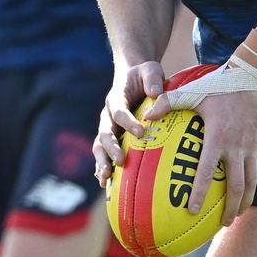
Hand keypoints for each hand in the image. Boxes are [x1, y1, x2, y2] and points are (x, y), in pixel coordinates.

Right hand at [92, 60, 164, 186]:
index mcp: (116, 99)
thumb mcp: (150, 70)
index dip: (128, 122)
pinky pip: (104, 155)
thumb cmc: (145, 75)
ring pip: (99, 147)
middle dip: (110, 148)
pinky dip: (104, 169)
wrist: (133, 79)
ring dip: (101, 162)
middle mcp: (108, 116)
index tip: (141, 132)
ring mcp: (108, 129)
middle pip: (104, 133)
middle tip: (120, 160)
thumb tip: (156, 93)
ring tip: (106, 178)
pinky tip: (107, 186)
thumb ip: (153, 79)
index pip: (119, 112)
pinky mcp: (112, 139)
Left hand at [145, 88, 256, 225]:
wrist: (255, 74)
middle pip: (237, 186)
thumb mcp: (192, 91)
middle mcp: (237, 146)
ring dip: (247, 200)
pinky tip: (251, 183)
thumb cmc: (220, 83)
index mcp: (217, 138)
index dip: (199, 194)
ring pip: (253, 180)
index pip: (206, 173)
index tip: (191, 211)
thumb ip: (169, 103)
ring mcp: (253, 145)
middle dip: (231, 208)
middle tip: (222, 224)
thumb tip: (146, 115)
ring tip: (239, 213)